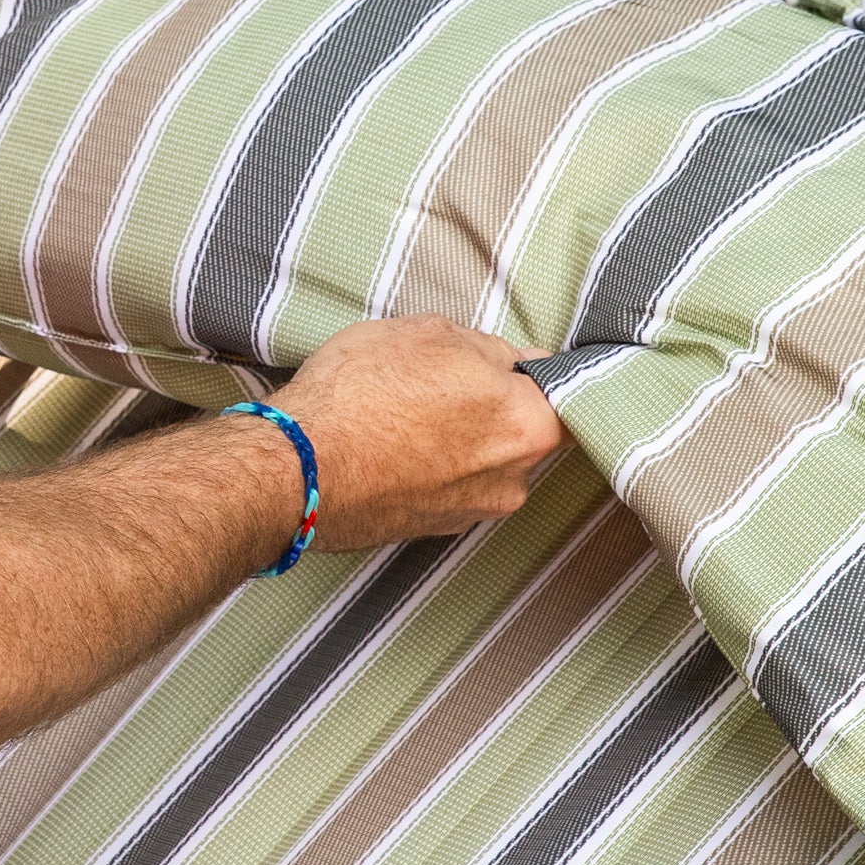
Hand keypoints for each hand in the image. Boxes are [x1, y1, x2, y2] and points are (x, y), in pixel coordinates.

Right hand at [264, 317, 564, 548]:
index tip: (514, 362)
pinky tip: (385, 443)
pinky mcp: (428, 531)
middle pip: (520, 432)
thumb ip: (486, 348)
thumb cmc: (361, 394)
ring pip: (479, 461)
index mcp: (527, 426)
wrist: (297, 469)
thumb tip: (503, 359)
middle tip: (441, 379)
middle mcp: (510, 481)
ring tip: (402, 412)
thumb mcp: (428, 332)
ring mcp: (469, 512)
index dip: (537, 372)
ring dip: (454, 438)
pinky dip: (424, 466)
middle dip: (490, 405)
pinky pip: (442, 486)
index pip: (566, 396)